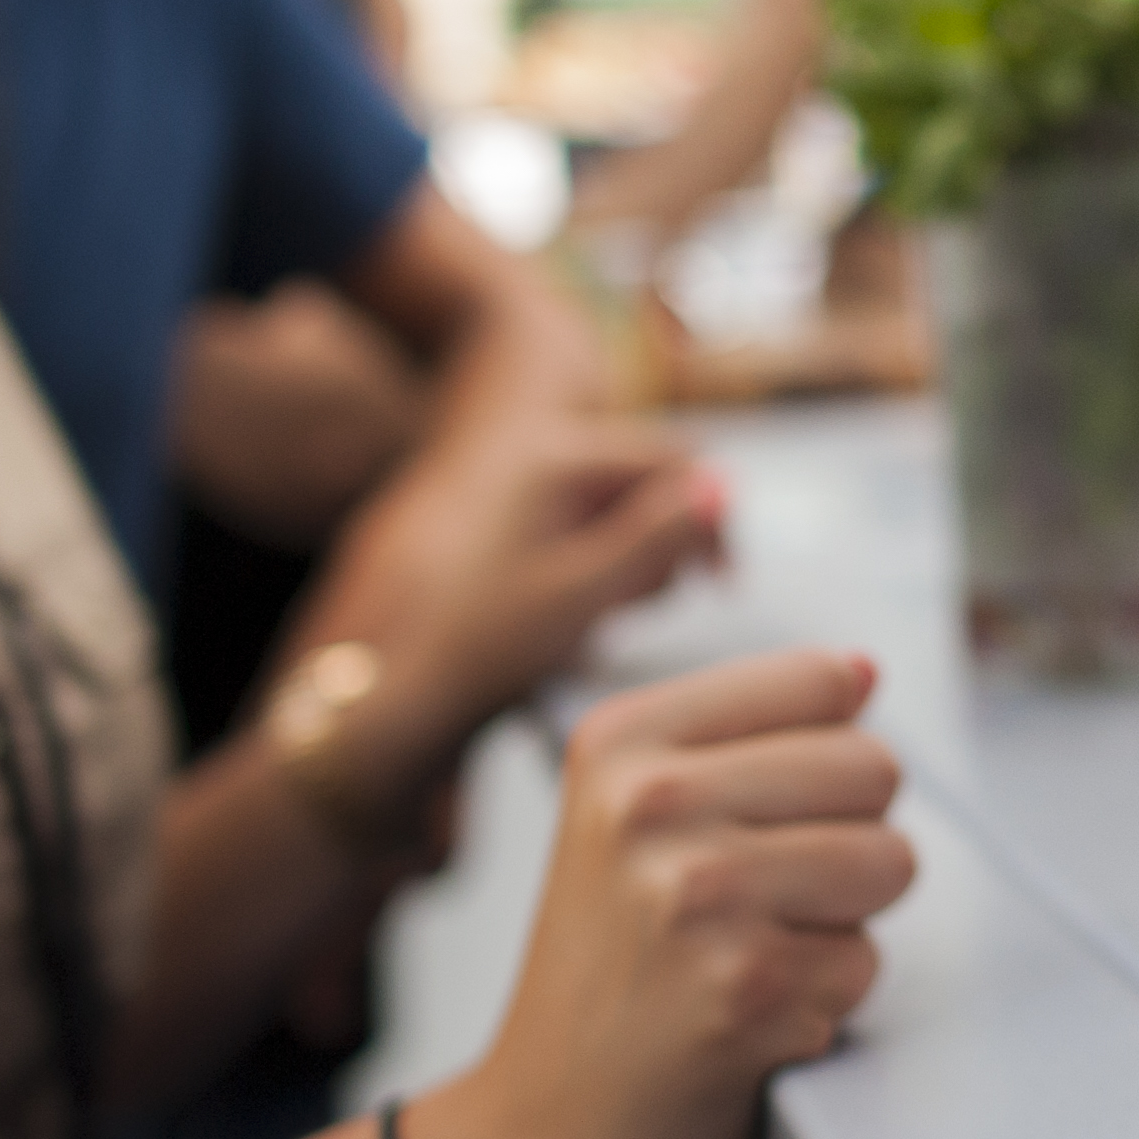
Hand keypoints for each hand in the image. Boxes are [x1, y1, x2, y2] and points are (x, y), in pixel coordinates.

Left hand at [306, 416, 726, 826]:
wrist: (410, 683)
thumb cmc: (490, 640)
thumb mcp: (587, 591)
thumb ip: (660, 536)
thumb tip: (728, 487)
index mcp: (558, 458)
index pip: (676, 458)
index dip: (711, 518)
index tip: (722, 584)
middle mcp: (543, 455)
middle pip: (651, 480)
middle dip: (669, 541)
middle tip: (641, 606)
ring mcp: (529, 485)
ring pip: (625, 507)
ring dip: (638, 558)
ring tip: (605, 612)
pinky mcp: (522, 518)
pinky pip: (591, 526)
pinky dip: (604, 565)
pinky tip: (584, 611)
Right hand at [407, 650, 912, 1138]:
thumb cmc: (601, 982)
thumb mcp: (623, 822)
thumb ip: (743, 738)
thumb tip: (863, 672)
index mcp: (623, 743)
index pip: (823, 681)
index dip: (826, 758)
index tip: (764, 814)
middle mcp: (654, 804)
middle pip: (873, 769)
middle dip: (844, 842)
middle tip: (757, 906)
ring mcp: (701, 895)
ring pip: (889, 863)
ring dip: (841, 925)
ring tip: (751, 957)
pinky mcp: (749, 988)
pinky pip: (866, 963)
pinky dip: (823, 1004)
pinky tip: (744, 1021)